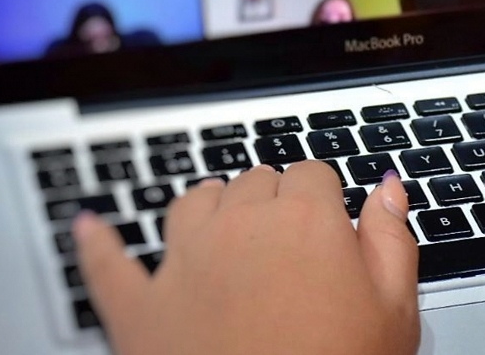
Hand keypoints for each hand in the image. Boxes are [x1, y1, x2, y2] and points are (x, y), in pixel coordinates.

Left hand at [73, 163, 419, 354]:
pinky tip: (90, 228)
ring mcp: (183, 262)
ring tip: (225, 228)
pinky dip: (98, 245)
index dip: (324, 199)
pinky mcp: (139, 307)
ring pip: (193, 202)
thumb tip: (387, 188)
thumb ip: (392, 239)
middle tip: (292, 246)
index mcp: (306, 221)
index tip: (331, 224)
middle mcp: (240, 227)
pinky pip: (107, 264)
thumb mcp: (395, 312)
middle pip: (255, 182)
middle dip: (274, 202)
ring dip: (211, 207)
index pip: (313, 174)